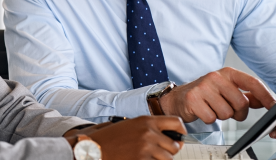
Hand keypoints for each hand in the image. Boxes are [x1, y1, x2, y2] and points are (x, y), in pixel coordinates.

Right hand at [67, 116, 185, 159]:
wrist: (94, 148)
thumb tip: (173, 139)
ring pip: (168, 159)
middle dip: (170, 150)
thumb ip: (151, 128)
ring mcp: (146, 148)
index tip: (179, 136)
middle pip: (175, 145)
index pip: (176, 122)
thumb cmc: (111, 137)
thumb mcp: (131, 125)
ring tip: (149, 156)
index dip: (181, 131)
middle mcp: (149, 133)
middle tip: (160, 151)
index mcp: (146, 121)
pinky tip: (142, 159)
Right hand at [159, 67, 275, 123]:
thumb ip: (247, 95)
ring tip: (213, 108)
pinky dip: (209, 119)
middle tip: (229, 110)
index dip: (266, 96)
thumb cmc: (206, 94)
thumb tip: (267, 100)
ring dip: (222, 116)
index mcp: (227, 73)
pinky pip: (212, 118)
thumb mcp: (227, 90)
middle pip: (241, 103)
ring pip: (227, 113)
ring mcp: (203, 87)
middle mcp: (215, 77)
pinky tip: (204, 111)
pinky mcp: (192, 99)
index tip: (275, 106)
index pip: (252, 82)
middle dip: (238, 112)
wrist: (179, 98)